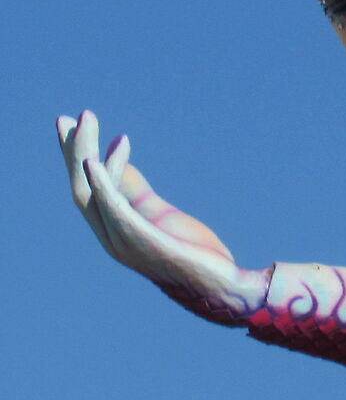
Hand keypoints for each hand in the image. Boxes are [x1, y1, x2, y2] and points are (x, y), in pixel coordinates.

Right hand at [57, 111, 264, 323]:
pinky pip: (115, 210)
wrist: (218, 285)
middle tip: (73, 114)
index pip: (85, 189)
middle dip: (74, 150)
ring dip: (87, 155)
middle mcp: (110, 236)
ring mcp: (123, 241)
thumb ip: (137, 191)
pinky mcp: (142, 241)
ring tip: (89, 122)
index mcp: (112, 228)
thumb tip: (120, 164)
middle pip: (80, 188)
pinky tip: (94, 162)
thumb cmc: (188, 251)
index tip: (86, 123)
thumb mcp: (158, 212)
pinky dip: (103, 184)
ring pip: (91, 193)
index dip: (80, 156)